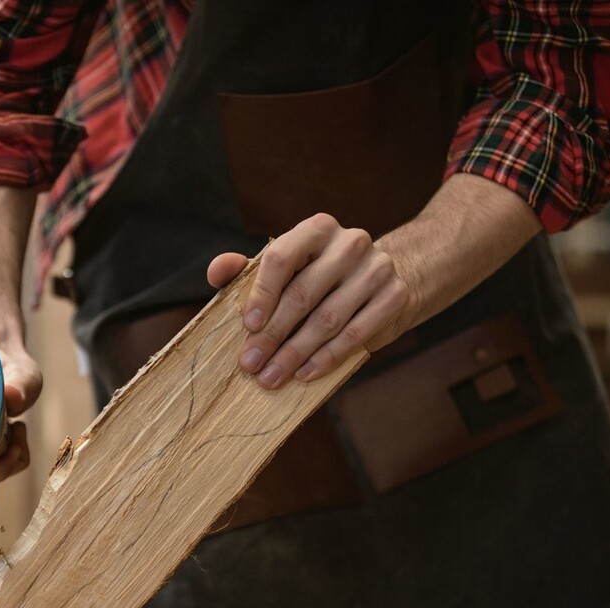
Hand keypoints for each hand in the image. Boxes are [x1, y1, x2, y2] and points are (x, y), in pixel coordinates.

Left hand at [207, 213, 414, 388]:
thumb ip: (248, 269)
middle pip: (303, 294)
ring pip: (328, 319)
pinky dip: (326, 358)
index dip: (262, 293)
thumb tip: (216, 271)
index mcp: (317, 229)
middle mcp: (349, 243)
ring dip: (295, 353)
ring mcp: (376, 269)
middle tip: (251, 363)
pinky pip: (355, 334)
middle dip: (273, 334)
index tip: (248, 325)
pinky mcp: (394, 297)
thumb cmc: (321, 274)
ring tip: (271, 376)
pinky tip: (305, 373)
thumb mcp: (287, 265)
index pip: (282, 257)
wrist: (386, 277)